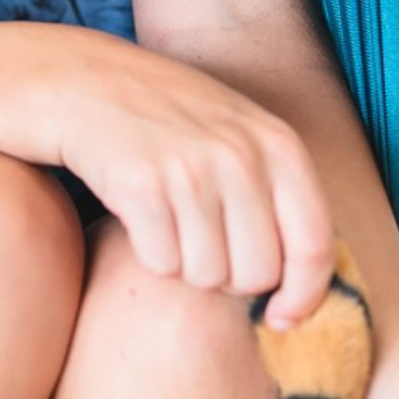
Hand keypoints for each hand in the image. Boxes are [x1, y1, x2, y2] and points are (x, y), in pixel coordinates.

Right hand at [46, 34, 335, 326]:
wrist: (84, 81)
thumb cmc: (169, 119)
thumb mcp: (240, 135)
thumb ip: (279, 196)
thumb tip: (304, 294)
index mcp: (278, 143)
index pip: (315, 245)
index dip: (303, 297)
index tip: (280, 318)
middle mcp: (241, 154)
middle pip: (257, 275)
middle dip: (229, 276)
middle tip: (200, 239)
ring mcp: (191, 168)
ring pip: (207, 275)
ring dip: (184, 263)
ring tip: (168, 216)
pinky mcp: (141, 184)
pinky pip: (161, 263)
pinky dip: (148, 252)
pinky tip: (139, 212)